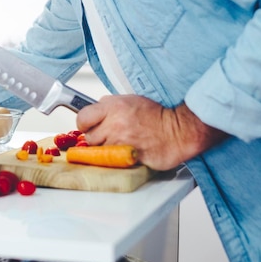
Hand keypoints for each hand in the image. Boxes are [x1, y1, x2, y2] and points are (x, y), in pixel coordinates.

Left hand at [76, 95, 227, 169]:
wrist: (178, 131)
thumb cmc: (157, 115)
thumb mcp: (131, 99)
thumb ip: (110, 104)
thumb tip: (96, 108)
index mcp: (112, 107)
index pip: (82, 118)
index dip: (85, 124)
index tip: (90, 127)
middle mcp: (114, 124)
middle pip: (89, 138)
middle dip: (96, 139)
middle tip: (109, 137)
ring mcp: (120, 142)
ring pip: (99, 152)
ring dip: (107, 150)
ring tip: (121, 144)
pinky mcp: (128, 157)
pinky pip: (113, 161)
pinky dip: (117, 159)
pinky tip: (127, 153)